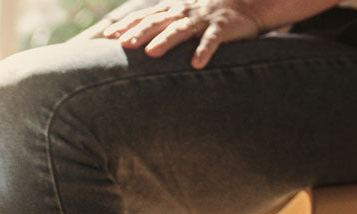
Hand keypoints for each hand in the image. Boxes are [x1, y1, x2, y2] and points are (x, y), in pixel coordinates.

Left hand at [91, 0, 332, 67]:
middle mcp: (185, 11)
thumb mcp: (183, 16)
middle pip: (158, 21)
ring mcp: (204, 18)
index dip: (127, 25)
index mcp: (173, 9)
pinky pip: (213, 40)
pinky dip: (204, 51)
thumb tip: (133, 41)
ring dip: (166, 41)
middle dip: (139, 32)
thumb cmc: (209, 15)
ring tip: (151, 54)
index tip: (108, 36)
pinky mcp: (223, 26)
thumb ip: (162, 25)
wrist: (248, 4)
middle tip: (122, 45)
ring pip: (181, 29)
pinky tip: (196, 64)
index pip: (146, 16)